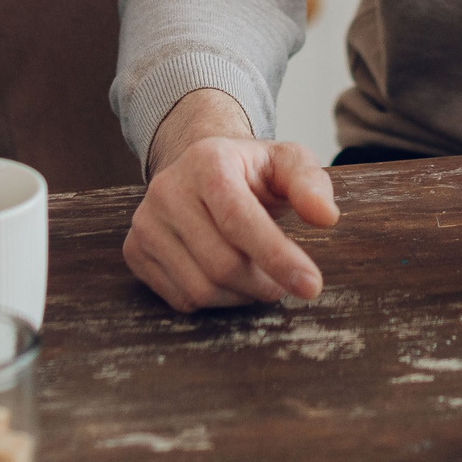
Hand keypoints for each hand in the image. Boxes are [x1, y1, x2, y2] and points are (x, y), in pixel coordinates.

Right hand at [125, 88, 339, 311]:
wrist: (201, 171)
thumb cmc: (252, 172)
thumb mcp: (288, 163)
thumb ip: (311, 184)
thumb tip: (326, 216)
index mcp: (207, 161)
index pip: (240, 220)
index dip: (277, 257)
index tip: (311, 285)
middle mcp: (168, 189)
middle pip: (222, 263)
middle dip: (264, 282)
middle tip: (284, 280)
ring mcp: (145, 222)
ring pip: (200, 288)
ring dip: (241, 296)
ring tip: (258, 277)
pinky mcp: (135, 250)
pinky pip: (180, 299)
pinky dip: (214, 301)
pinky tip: (228, 279)